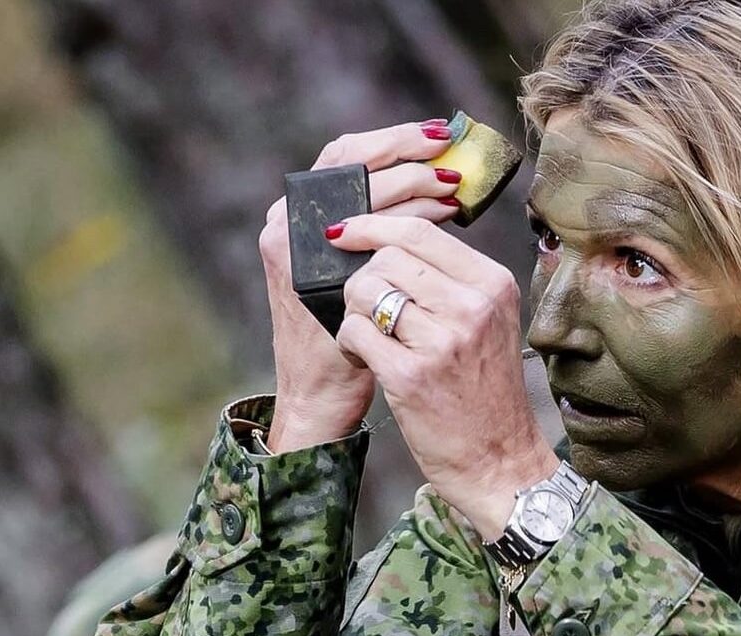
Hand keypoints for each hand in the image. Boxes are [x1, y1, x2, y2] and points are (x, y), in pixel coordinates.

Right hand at [258, 120, 462, 451]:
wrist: (320, 396)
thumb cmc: (349, 338)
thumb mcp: (357, 276)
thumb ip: (380, 235)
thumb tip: (437, 190)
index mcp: (296, 215)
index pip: (344, 156)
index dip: (390, 139)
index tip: (437, 135)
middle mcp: (287, 223)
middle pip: (349, 162)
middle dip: (405, 151)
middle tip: (449, 153)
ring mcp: (295, 248)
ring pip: (359, 191)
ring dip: (413, 182)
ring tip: (453, 186)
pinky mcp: (311, 276)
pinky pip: (368, 233)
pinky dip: (409, 220)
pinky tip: (442, 220)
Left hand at [329, 215, 558, 538]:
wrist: (499, 461)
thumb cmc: (486, 393)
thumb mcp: (490, 324)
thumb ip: (453, 280)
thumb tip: (388, 238)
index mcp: (492, 286)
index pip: (420, 232)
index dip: (373, 225)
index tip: (345, 231)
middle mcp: (472, 307)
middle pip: (387, 257)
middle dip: (364, 279)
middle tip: (369, 312)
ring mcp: (443, 341)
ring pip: (366, 290)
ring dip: (354, 311)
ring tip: (369, 339)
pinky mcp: (411, 375)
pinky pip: (355, 331)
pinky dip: (349, 343)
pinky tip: (363, 360)